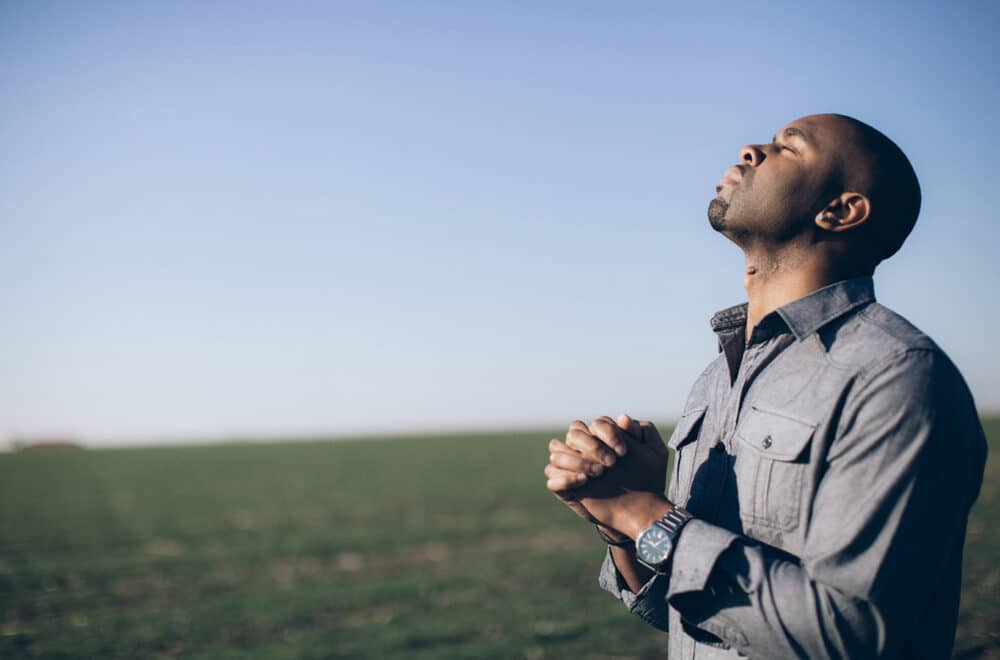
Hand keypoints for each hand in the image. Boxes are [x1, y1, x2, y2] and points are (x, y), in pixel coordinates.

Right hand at [545, 415, 669, 533]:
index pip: (596, 424)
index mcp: (603, 436)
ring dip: (577, 460)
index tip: (624, 452)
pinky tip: (584, 481)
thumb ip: (643, 432)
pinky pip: (551, 478)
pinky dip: (565, 478)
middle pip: (574, 433)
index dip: (608, 434)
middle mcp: (585, 448)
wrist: (639, 509)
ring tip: (599, 473)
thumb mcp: (654, 454)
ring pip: (557, 450)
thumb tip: (623, 418)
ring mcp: (573, 466)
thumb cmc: (647, 478)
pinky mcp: (565, 487)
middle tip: (612, 463)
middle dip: (592, 446)